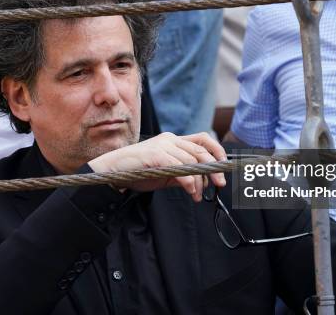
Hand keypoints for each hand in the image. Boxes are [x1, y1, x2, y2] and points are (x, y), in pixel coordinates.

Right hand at [88, 132, 226, 200]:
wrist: (112, 170)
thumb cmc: (138, 171)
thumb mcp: (165, 172)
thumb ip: (182, 173)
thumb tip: (202, 182)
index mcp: (173, 140)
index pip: (202, 139)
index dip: (217, 150)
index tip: (224, 167)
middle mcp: (170, 139)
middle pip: (201, 150)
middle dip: (214, 169)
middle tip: (219, 185)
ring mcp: (162, 145)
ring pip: (192, 161)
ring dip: (200, 181)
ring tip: (197, 196)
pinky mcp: (156, 155)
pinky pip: (179, 168)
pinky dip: (189, 181)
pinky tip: (191, 191)